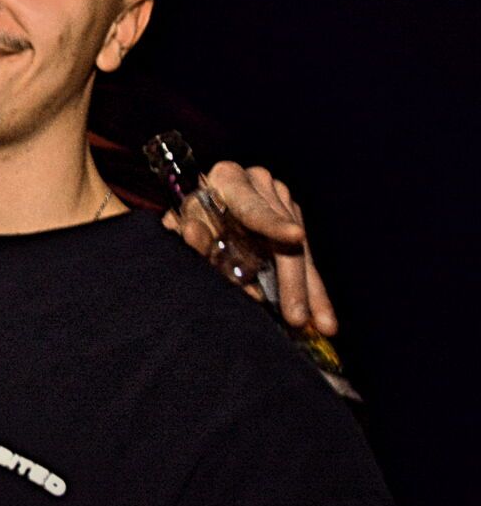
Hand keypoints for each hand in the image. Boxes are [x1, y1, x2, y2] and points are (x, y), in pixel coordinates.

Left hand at [165, 161, 335, 333]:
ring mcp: (280, 199)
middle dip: (292, 282)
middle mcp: (260, 184)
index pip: (253, 208)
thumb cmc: (188, 215)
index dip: (273, 224)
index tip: (295, 236)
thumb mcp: (183, 225)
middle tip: (296, 317)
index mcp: (230, 179)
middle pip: (282, 238)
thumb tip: (194, 235)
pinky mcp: (292, 215)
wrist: (197, 200)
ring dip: (312, 291)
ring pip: (301, 251)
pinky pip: (304, 255)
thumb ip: (189, 235)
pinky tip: (321, 314)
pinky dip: (312, 286)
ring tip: (323, 325)